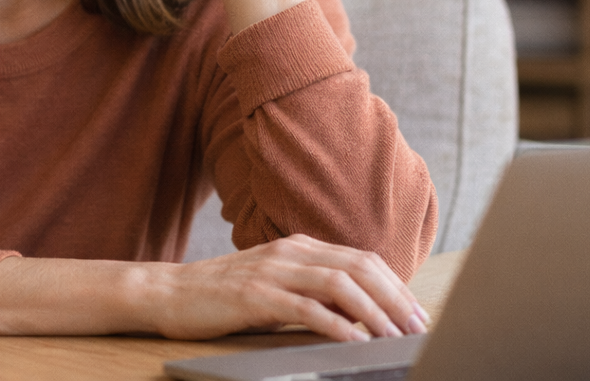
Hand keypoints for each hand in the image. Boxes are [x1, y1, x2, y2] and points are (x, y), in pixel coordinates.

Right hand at [152, 234, 428, 341]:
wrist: (172, 293)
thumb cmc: (225, 295)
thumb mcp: (276, 285)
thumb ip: (311, 289)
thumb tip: (360, 314)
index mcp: (298, 246)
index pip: (361, 259)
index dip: (395, 286)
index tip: (417, 315)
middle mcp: (290, 251)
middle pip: (358, 267)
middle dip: (395, 299)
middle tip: (418, 329)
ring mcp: (273, 270)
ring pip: (339, 284)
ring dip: (374, 312)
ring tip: (395, 338)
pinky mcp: (256, 295)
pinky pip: (307, 308)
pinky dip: (337, 325)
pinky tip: (355, 342)